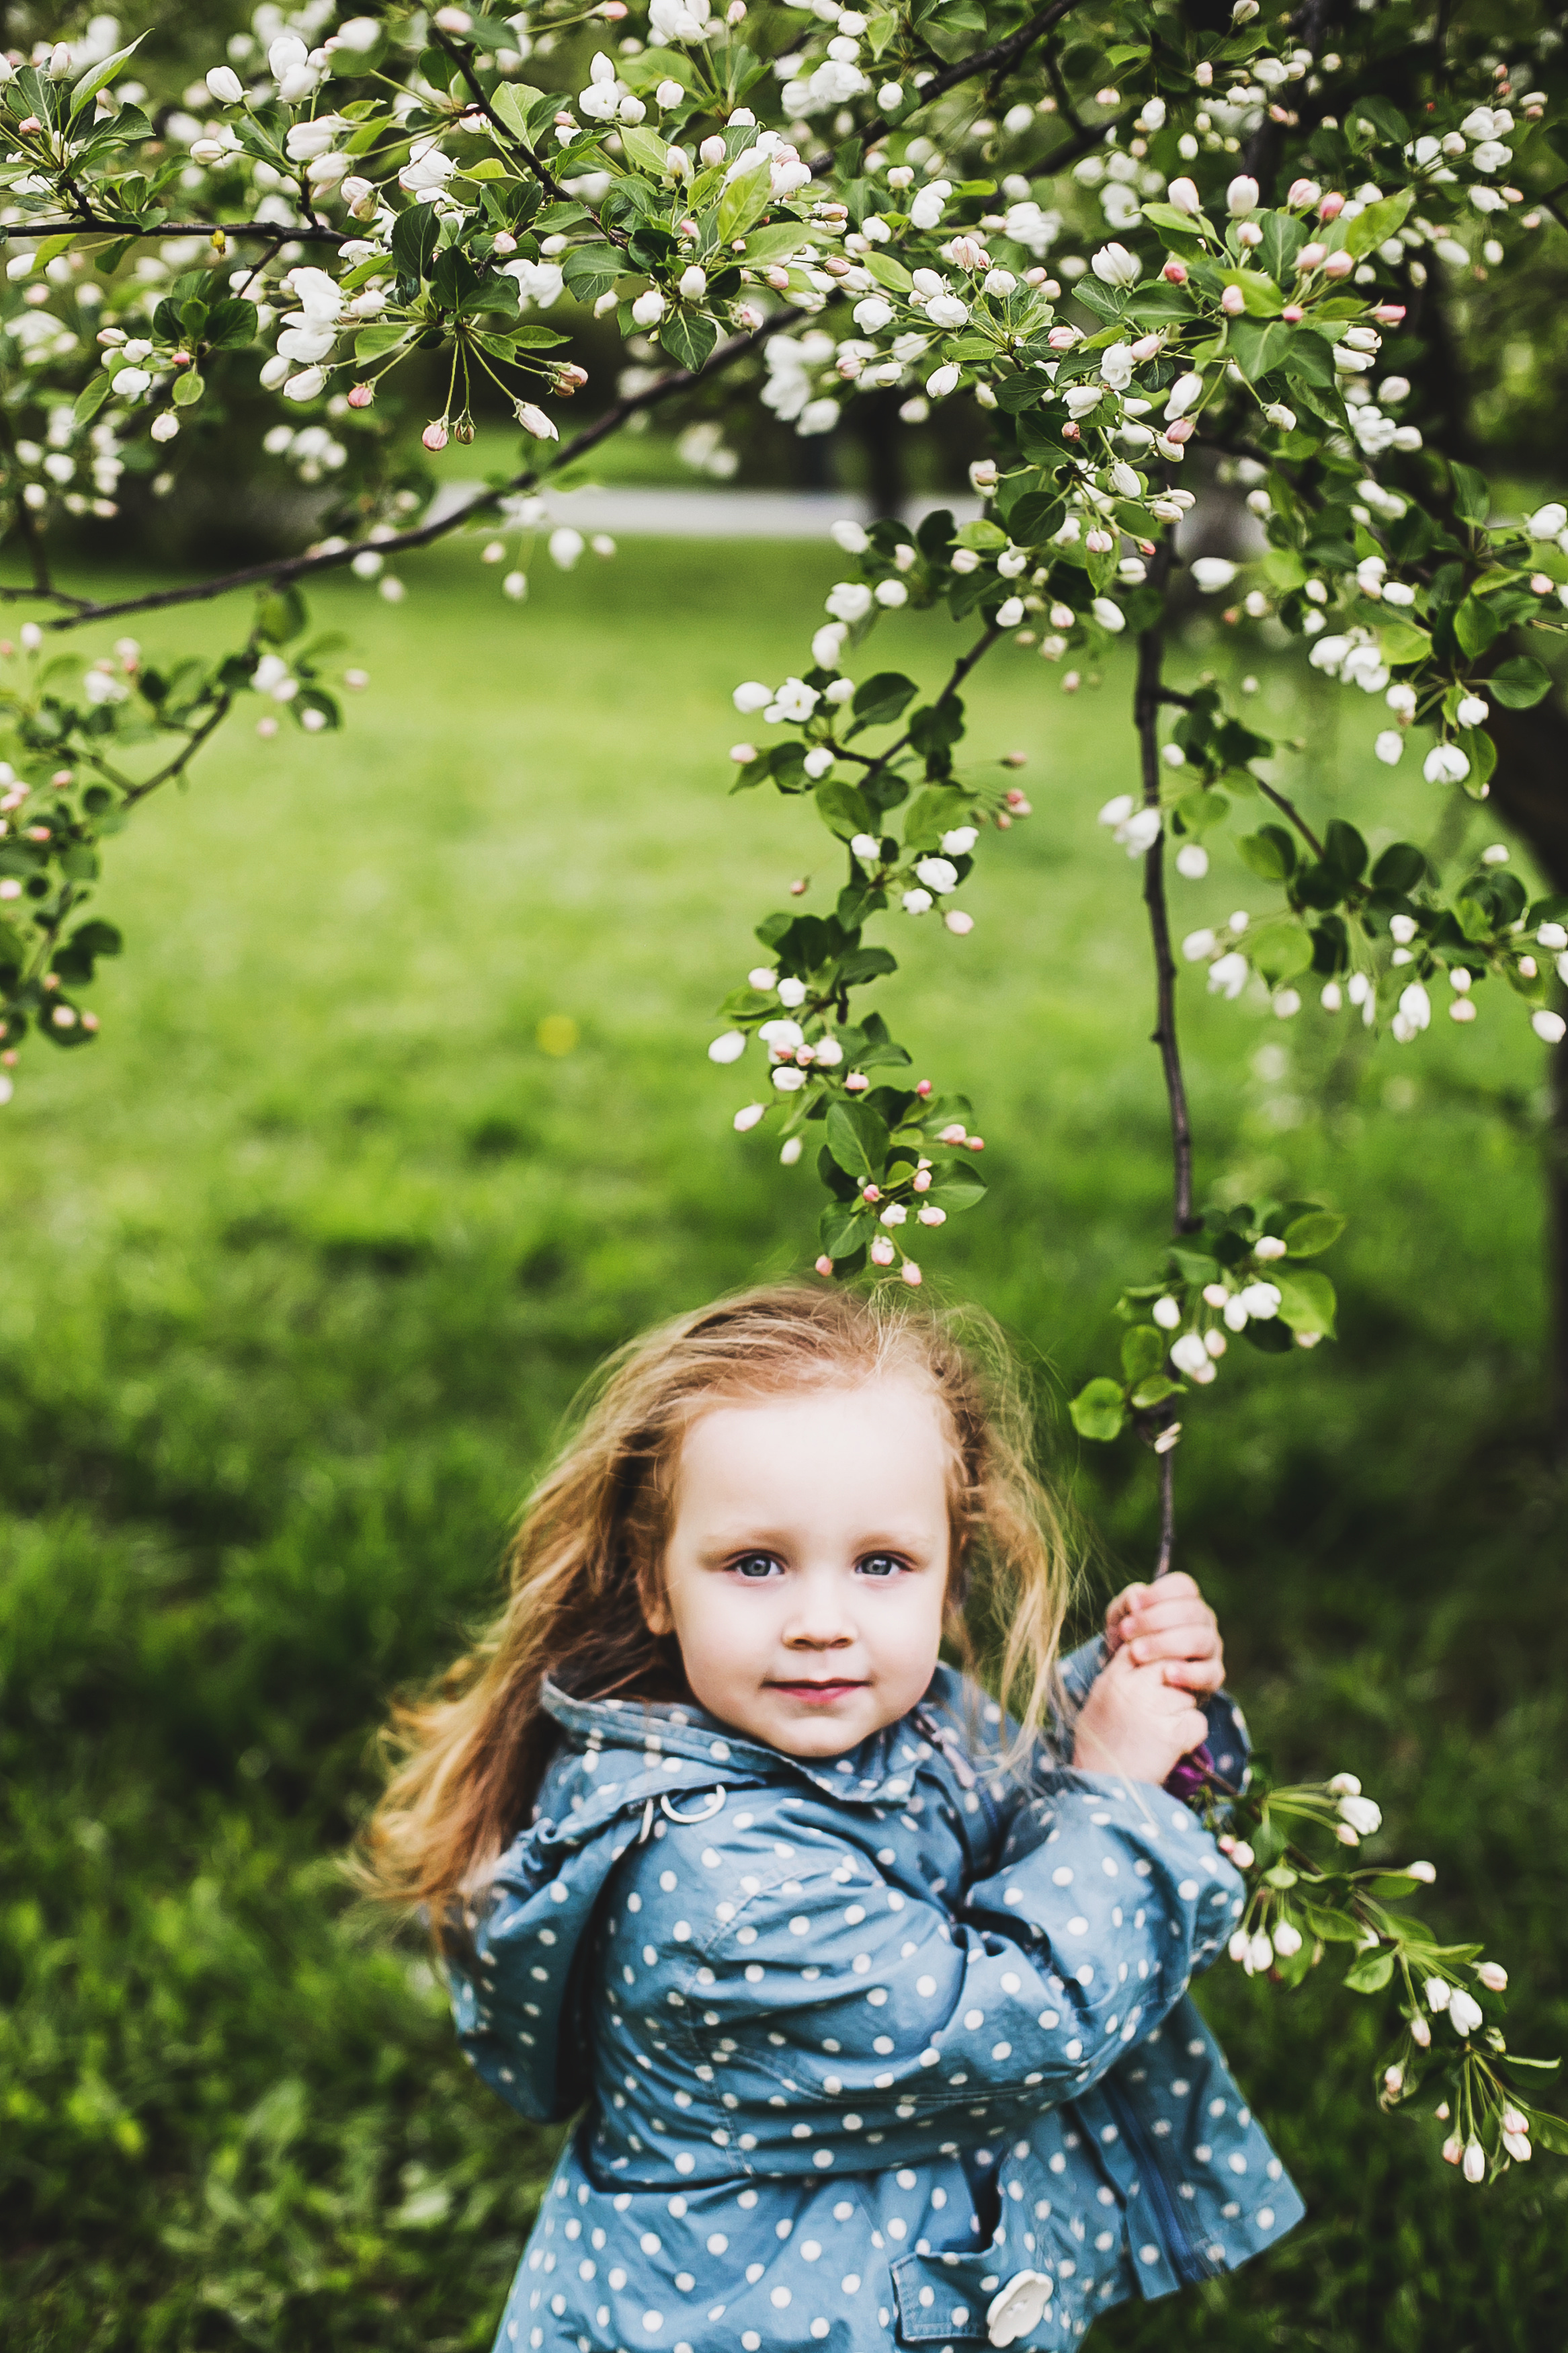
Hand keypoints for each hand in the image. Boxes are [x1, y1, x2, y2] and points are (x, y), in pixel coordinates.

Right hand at [1071, 1644, 1209, 1786]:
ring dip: (1183, 1711)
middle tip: (1163, 1707)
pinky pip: (1198, 1721)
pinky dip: (1191, 1735)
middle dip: (1175, 1682)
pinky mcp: (1175, 1732)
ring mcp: (1155, 1708)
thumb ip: (1123, 1673)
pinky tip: (1172, 1747)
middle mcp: (1134, 1687)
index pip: (1145, 1646)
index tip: (1159, 1675)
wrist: (1101, 1788)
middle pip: (1172, 1665)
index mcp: (1114, 1678)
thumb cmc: (1100, 1745)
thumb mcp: (1101, 1698)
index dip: (1157, 1657)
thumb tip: (1145, 1652)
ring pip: (1189, 1693)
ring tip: (1161, 1732)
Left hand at [1103, 1571, 1223, 1695]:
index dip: (1159, 1593)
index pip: (1183, 1587)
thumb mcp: (1121, 1619)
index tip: (1134, 1606)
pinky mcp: (1212, 1676)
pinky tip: (1167, 1674)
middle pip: (1190, 1611)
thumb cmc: (1132, 1641)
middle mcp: (1203, 1621)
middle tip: (1126, 1632)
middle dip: (1154, 1620)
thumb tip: (1137, 1598)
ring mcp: (1211, 1648)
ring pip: (1198, 1640)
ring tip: (1136, 1653)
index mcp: (1185, 1601)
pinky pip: (1208, 1674)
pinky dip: (1188, 1673)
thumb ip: (1126, 1603)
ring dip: (1164, 1644)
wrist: (1133, 1682)